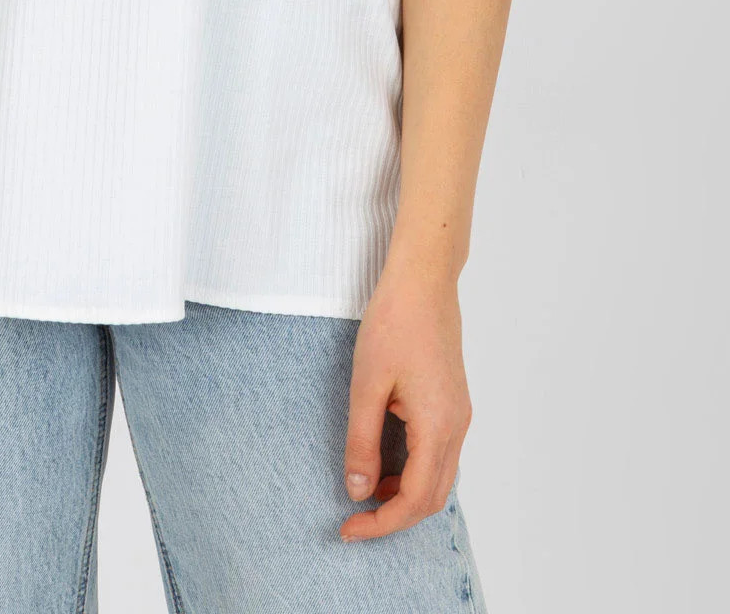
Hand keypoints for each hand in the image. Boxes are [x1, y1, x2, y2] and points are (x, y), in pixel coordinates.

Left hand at [340, 263, 471, 540]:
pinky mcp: (454, 403)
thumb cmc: (393, 323)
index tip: (348, 529)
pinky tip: (385, 463)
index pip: (415, 499)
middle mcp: (457, 427)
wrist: (424, 281)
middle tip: (354, 521)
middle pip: (433, 498)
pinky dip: (414, 471)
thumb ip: (363, 442)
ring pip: (440, 478)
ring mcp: (459, 415)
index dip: (382, 522)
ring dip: (405, 495)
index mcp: (438, 427)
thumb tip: (358, 491)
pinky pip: (440, 455)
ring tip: (365, 492)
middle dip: (394, 516)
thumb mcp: (367, 385)